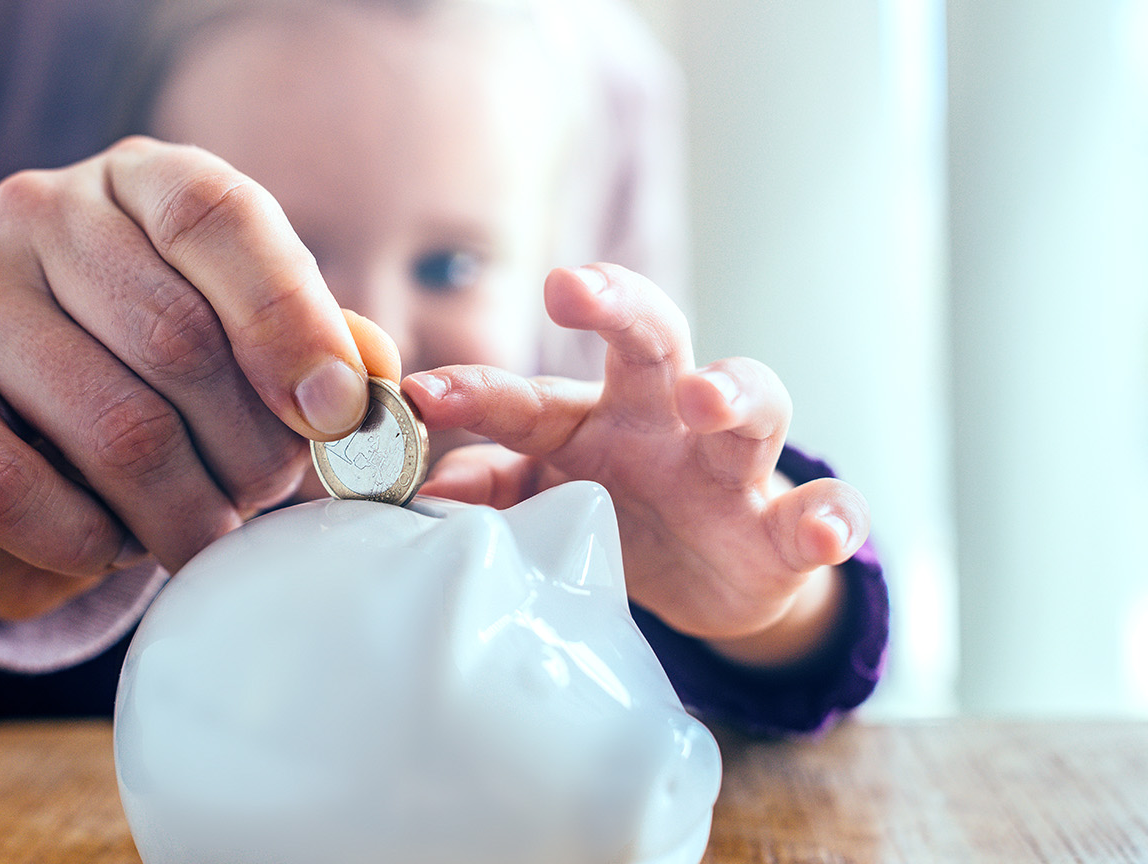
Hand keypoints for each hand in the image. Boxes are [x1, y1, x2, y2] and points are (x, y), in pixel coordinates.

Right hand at [0, 136, 385, 618]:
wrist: (12, 443)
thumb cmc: (155, 384)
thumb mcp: (246, 350)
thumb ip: (316, 353)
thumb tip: (369, 389)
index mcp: (139, 181)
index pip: (218, 218)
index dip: (289, 321)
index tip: (336, 415)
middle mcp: (37, 211)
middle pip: (177, 339)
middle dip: (249, 452)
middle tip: (261, 502)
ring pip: (110, 427)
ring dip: (179, 511)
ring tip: (194, 528)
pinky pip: (8, 490)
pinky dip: (84, 543)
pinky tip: (106, 541)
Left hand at [402, 263, 868, 667]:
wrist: (715, 581)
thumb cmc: (620, 517)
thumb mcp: (550, 503)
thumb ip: (496, 490)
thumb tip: (429, 489)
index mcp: (592, 420)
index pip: (532, 396)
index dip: (478, 391)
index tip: (422, 392)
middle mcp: (665, 422)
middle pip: (650, 341)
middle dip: (616, 306)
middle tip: (573, 290)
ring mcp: (732, 469)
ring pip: (752, 404)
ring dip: (731, 390)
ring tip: (705, 396)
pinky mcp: (784, 528)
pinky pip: (823, 511)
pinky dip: (832, 515)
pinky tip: (826, 528)